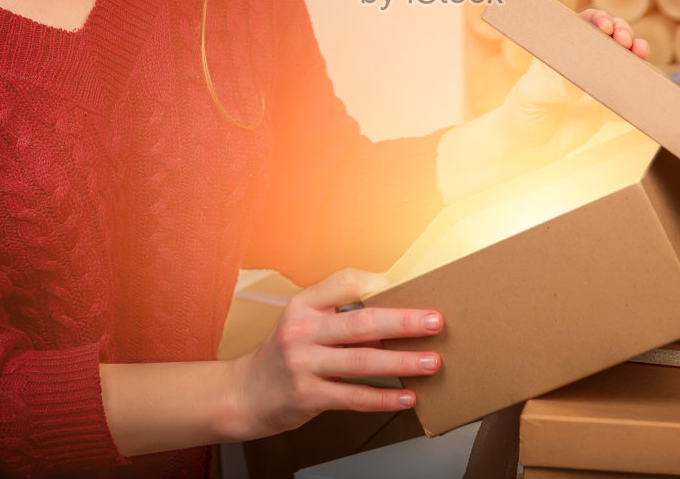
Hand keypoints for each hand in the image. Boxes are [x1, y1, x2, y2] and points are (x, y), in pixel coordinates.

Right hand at [225, 268, 442, 439]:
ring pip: (362, 362)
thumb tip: (393, 313)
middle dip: (404, 322)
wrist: (244, 394)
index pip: (344, 282)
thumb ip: (338, 315)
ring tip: (431, 361)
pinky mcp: (307, 396)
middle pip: (361, 323)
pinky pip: (354, 397)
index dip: (376, 282)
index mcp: (303, 305)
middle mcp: (301, 331)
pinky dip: (384, 397)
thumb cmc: (285, 354)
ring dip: (402, 362)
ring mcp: (303, 364)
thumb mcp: (302, 322)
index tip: (408, 285)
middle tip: (435, 322)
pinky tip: (407, 396)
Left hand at [438, 9, 649, 203]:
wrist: (527, 150)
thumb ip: (554, 86)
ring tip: (640, 54)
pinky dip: (639, 94)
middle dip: (622, 33)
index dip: (598, 20)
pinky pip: (628, 99)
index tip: (606, 25)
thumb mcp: (532, 95)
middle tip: (626, 40)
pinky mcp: (606, 109)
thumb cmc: (521, 114)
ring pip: (624, 64)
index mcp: (561, 52)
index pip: (583, 26)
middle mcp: (582, 64)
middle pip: (609, 39)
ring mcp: (597, 85)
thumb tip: (578, 80)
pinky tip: (645, 90)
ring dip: (636, 56)